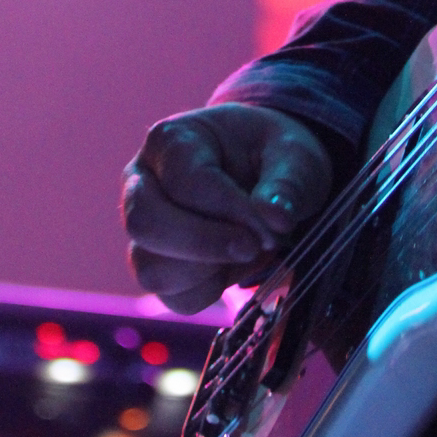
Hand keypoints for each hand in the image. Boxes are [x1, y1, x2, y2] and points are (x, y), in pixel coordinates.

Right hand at [121, 104, 331, 311]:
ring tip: (248, 251)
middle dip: (204, 244)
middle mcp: (142, 181)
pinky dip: (210, 291)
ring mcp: (145, 227)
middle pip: (145, 223)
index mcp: (171, 139)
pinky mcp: (157, 265)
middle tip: (253, 247)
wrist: (267, 170)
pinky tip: (235, 264)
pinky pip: (173, 297)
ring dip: (208, 271)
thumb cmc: (273, 153)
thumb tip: (275, 218)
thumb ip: (287, 182)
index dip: (230, 211)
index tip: (272, 227)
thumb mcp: (293, 154)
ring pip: (151, 268)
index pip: (186, 183)